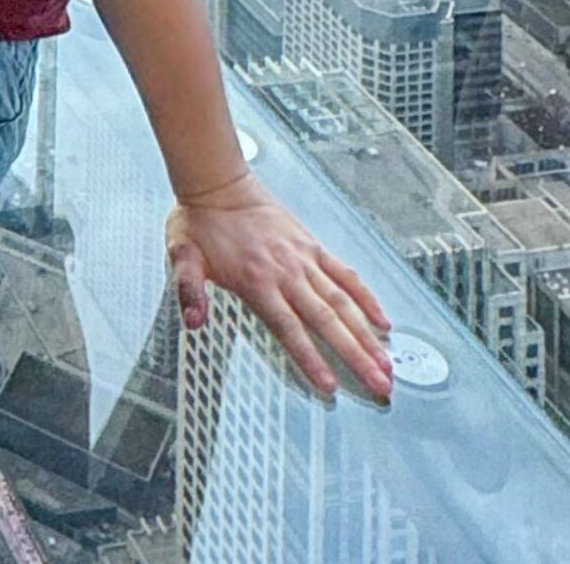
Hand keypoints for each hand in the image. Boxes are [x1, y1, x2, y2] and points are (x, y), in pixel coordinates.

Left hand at [166, 169, 394, 402]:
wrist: (219, 184)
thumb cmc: (201, 221)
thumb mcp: (182, 257)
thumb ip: (188, 290)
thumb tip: (193, 320)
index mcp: (256, 281)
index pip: (290, 329)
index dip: (311, 359)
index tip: (330, 385)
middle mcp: (287, 272)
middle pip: (328, 322)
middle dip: (356, 356)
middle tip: (379, 383)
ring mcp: (304, 259)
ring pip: (344, 302)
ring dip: (367, 335)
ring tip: (386, 362)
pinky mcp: (313, 247)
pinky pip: (346, 275)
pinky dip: (366, 298)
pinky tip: (382, 319)